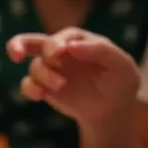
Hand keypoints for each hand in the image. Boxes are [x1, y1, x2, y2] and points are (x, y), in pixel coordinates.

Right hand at [6, 29, 140, 126]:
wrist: (111, 109)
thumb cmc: (120, 82)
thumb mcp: (121, 65)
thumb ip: (100, 50)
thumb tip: (70, 46)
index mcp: (77, 40)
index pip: (61, 38)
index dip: (56, 44)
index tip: (60, 54)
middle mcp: (58, 51)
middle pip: (31, 41)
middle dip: (27, 48)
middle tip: (36, 59)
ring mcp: (49, 69)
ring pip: (34, 67)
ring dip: (44, 76)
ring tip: (60, 86)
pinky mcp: (42, 87)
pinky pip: (27, 85)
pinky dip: (30, 89)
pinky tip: (41, 95)